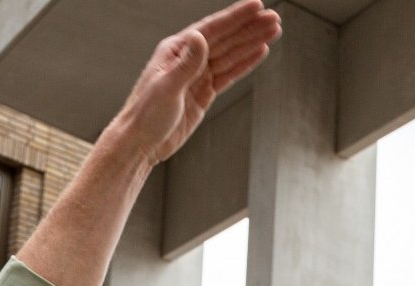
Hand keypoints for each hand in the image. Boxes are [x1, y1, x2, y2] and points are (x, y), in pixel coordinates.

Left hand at [103, 0, 283, 167]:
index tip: (257, 6)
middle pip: (225, 38)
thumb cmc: (145, 115)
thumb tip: (199, 37)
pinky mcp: (203, 93)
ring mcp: (196, 75)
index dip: (236, 17)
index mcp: (176, 50)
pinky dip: (244, 63)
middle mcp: (187, 59)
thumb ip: (186, 63)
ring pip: (230, 54)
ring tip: (273, 32)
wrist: (140, 143)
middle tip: (274, 18)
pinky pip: (228, 73)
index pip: (212, 29)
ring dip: (251, 42)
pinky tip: (258, 53)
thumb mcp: (167, 88)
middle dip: (250, 27)